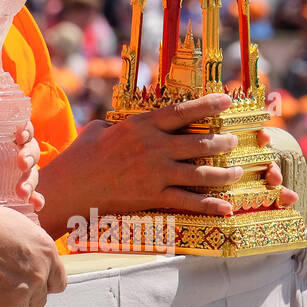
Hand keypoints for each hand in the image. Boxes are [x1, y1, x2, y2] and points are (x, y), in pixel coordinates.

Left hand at [0, 122, 44, 211]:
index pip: (9, 125)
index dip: (21, 125)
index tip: (17, 133)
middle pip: (26, 148)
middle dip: (29, 153)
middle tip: (20, 162)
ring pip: (30, 173)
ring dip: (32, 179)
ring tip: (20, 191)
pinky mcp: (0, 203)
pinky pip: (27, 199)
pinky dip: (35, 199)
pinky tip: (33, 203)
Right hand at [0, 199, 65, 306]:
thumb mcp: (9, 220)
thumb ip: (23, 240)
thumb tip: (18, 245)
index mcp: (45, 250)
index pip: (57, 281)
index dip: (42, 283)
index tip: (30, 283)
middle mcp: (39, 275)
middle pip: (39, 300)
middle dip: (23, 295)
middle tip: (2, 286)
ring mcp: (21, 295)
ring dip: (6, 306)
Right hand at [36, 93, 293, 232]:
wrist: (70, 188)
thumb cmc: (80, 156)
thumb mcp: (100, 129)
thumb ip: (122, 124)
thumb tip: (134, 123)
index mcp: (141, 126)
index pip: (182, 112)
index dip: (208, 105)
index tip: (227, 99)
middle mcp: (154, 148)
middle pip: (200, 144)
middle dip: (223, 142)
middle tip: (234, 141)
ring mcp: (156, 174)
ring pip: (201, 174)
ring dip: (224, 173)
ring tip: (236, 172)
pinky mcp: (153, 197)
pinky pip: (188, 202)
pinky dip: (210, 205)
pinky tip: (225, 207)